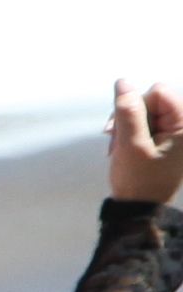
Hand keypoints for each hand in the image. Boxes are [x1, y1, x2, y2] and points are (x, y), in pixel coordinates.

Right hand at [112, 82, 182, 207]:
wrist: (140, 208)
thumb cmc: (139, 180)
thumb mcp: (130, 145)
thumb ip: (128, 112)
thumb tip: (122, 83)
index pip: (159, 92)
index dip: (136, 105)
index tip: (123, 129)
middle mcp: (182, 125)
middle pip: (150, 99)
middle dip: (129, 117)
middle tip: (115, 140)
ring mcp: (173, 132)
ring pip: (143, 110)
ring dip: (125, 126)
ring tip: (117, 147)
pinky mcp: (163, 138)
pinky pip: (142, 122)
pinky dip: (128, 132)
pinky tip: (121, 147)